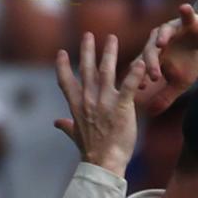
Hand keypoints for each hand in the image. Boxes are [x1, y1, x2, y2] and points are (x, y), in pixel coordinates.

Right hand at [54, 34, 144, 176]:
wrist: (104, 163)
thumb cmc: (91, 151)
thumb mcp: (75, 135)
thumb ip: (66, 125)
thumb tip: (57, 122)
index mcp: (76, 106)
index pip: (65, 81)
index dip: (62, 65)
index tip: (61, 51)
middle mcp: (88, 100)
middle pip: (87, 69)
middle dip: (87, 50)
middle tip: (88, 34)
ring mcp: (105, 102)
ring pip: (107, 71)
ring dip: (109, 53)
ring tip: (112, 38)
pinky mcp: (122, 107)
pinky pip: (129, 86)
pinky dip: (135, 73)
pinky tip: (140, 62)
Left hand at [136, 4, 197, 114]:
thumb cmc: (189, 62)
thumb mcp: (179, 83)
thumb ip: (165, 96)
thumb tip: (151, 113)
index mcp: (153, 56)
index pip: (142, 66)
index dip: (140, 76)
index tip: (140, 88)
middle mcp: (158, 41)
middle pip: (150, 51)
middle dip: (151, 64)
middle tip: (155, 77)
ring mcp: (171, 29)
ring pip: (163, 33)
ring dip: (162, 39)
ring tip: (161, 45)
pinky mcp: (186, 20)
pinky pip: (185, 16)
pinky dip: (185, 12)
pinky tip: (183, 9)